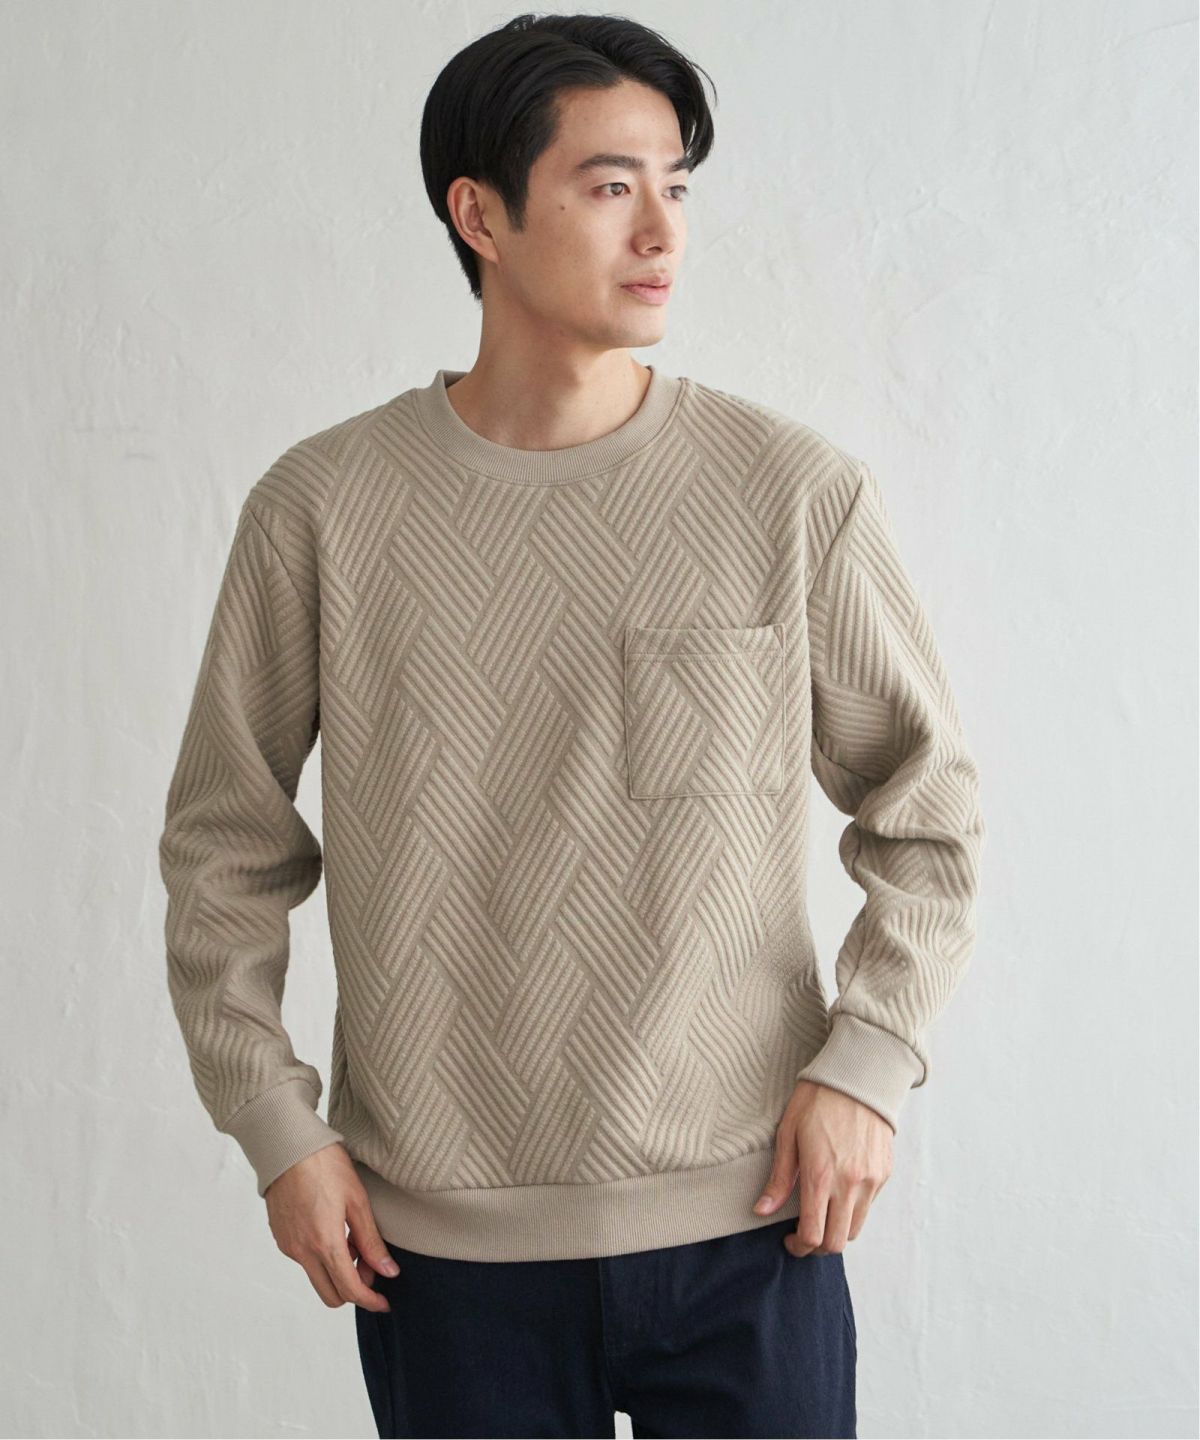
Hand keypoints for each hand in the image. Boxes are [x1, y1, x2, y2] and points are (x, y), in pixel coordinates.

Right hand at [264, 1142, 398, 1310]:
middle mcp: (302, 1252)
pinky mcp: (280, 1237)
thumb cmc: (325, 1165)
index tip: (384, 1302)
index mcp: (324, 1243)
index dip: (370, 1301)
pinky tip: (334, 1230)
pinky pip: (305, 1261)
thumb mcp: (357, 1200)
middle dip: (354, 1289)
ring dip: (337, 1271)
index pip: (349, 1290)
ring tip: (353, 1238)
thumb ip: (371, 1241)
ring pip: (317, 1277)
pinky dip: (322, 1256)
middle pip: (330, 1295)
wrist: (287, 1145)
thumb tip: (387, 1272)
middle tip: (370, 1265)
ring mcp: (288, 1246)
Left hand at [752, 1081, 892, 1256]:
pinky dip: (853, 1212)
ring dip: (837, 1231)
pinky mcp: (884, 1173)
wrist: (858, 1076)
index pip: (813, 1235)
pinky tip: (839, 1194)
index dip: (798, 1247)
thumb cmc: (817, 1100)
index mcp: (821, 1175)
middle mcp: (850, 1184)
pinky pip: (868, 1207)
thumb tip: (762, 1211)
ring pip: (855, 1229)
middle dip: (817, 1247)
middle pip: (836, 1243)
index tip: (789, 1241)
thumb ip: (779, 1178)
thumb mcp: (788, 1133)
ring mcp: (871, 1180)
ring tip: (821, 1215)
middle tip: (803, 1235)